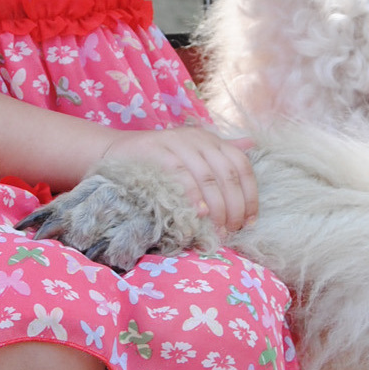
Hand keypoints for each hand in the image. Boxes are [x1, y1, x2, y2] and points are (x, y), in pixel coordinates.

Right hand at [99, 126, 257, 234]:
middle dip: (234, 207)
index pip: (241, 165)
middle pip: (227, 174)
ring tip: (216, 230)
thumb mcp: (193, 153)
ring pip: (207, 176)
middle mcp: (197, 138)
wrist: (116, 151)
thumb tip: (252, 143)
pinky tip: (198, 215)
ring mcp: (177, 142)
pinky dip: (192, 196)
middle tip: (231, 232)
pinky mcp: (156, 151)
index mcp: (211, 140)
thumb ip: (221, 151)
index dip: (250, 195)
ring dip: (216, 207)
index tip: (249, 222)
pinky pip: (180, 174)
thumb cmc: (159, 159)